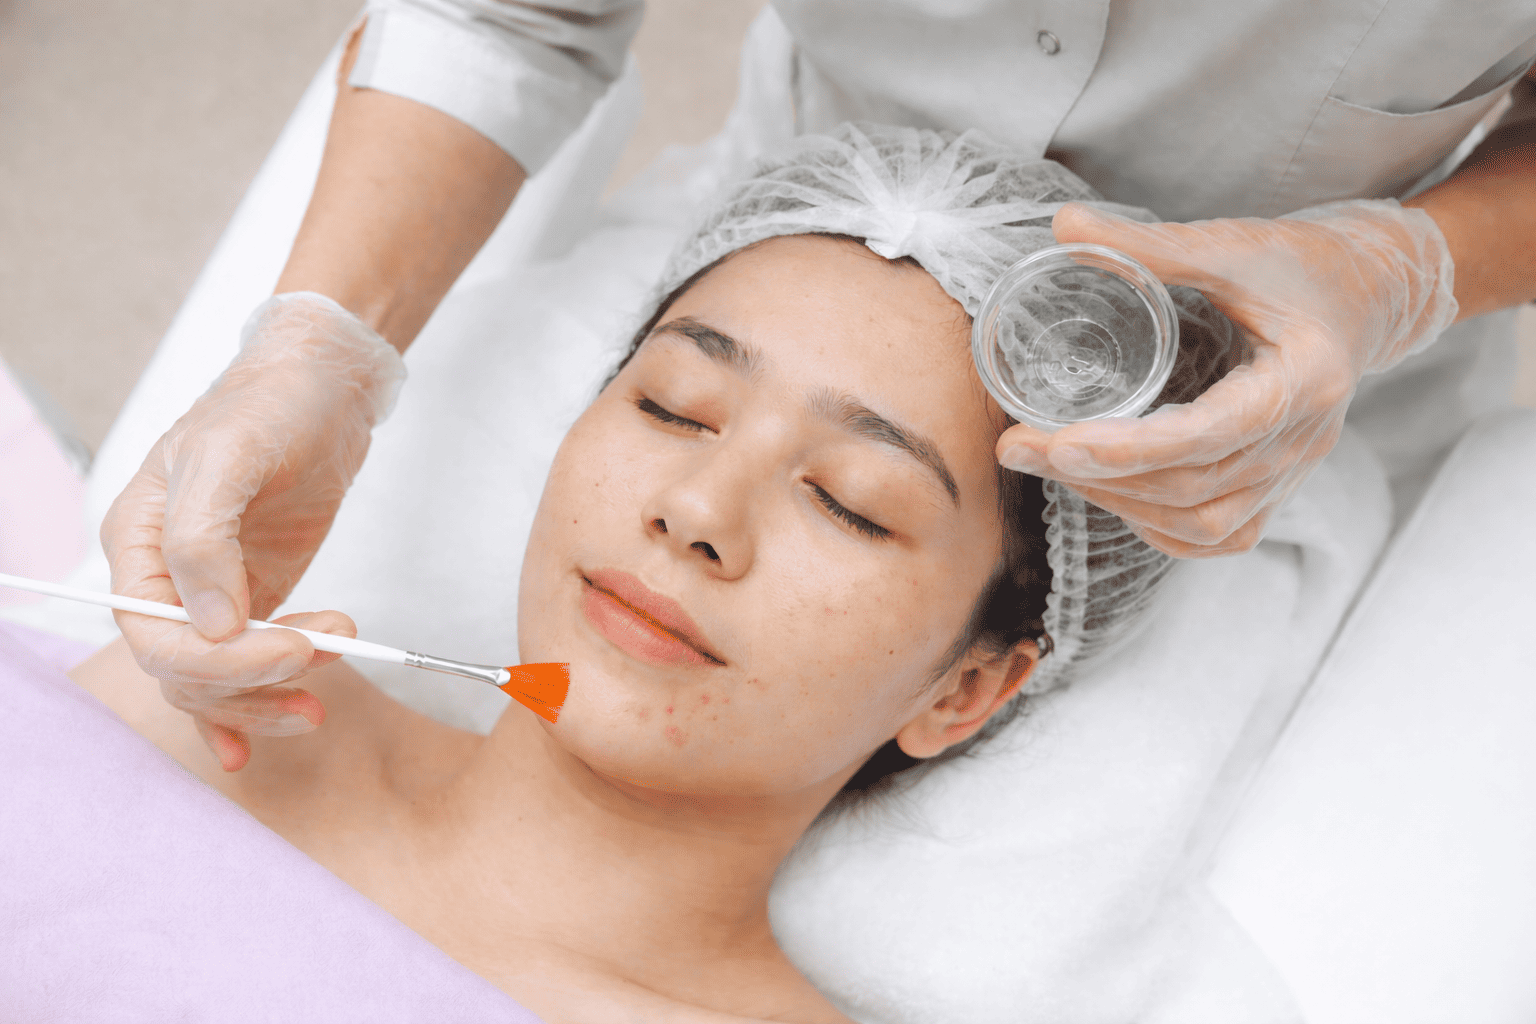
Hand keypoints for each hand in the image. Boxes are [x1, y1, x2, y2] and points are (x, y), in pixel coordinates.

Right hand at [102, 292, 405, 768]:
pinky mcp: (256, 597)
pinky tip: (267, 735)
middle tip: (327, 657)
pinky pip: (243, 666)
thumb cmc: (267, 405)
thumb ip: (206, 537)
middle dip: (258, 676)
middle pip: (189, 668)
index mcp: (138, 544)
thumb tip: (211, 622)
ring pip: (218, 678)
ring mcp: (212, 592)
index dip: (224, 658)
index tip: (295, 646)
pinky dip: (254, 703)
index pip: (158, 635)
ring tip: (328, 683)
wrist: (321, 387)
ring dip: (269, 694)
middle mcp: (165, 577)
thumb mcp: (229, 455)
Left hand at [998, 199, 1457, 556]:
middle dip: (1097, 476)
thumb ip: (1148, 244)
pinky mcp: (1277, 487)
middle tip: (1018, 447)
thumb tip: (1063, 226)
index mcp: (1305, 379)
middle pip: (1194, 489)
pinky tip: (1111, 495)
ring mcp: (1294, 473)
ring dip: (1120, 504)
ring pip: (1203, 523)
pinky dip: (1159, 527)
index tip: (1055, 441)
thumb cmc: (1303, 266)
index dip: (1130, 448)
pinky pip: (1219, 534)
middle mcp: (1304, 440)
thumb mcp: (1231, 245)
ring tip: (1053, 465)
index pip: (1211, 433)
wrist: (1369, 295)